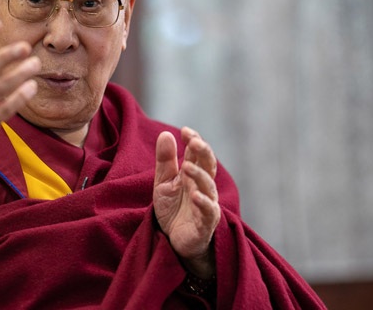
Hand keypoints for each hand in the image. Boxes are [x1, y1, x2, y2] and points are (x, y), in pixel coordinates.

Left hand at [153, 127, 219, 277]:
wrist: (174, 242)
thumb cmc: (173, 210)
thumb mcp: (163, 182)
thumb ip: (165, 160)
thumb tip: (166, 133)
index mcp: (194, 175)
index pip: (198, 154)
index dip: (195, 141)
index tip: (185, 130)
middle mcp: (203, 187)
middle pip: (208, 166)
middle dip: (203, 152)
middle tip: (194, 141)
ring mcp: (206, 205)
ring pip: (208, 187)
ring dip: (200, 176)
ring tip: (187, 167)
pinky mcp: (205, 224)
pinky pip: (208, 212)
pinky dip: (203, 203)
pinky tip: (195, 195)